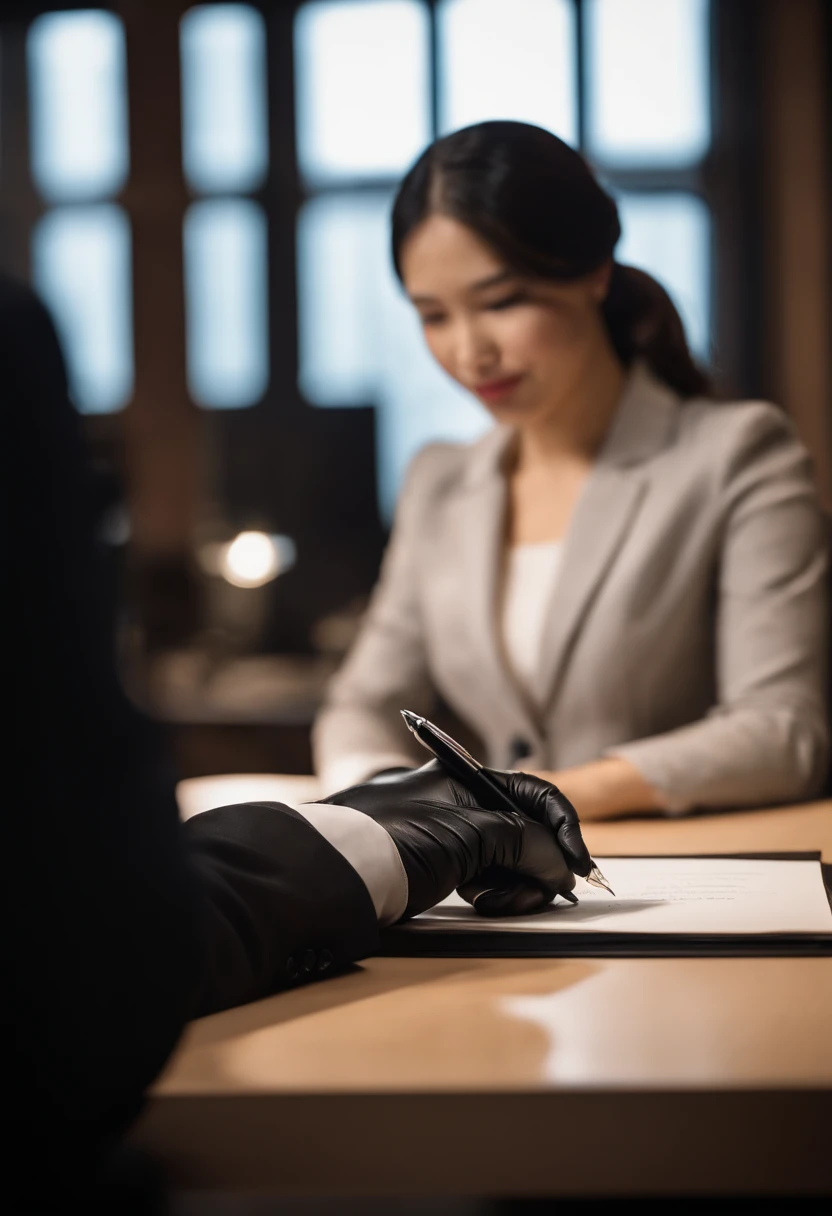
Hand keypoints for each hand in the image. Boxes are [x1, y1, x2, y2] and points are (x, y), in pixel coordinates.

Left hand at [319, 762, 590, 918]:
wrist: (331, 875)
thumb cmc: (393, 841)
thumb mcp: (468, 835)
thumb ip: (523, 843)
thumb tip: (561, 866)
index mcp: (465, 777)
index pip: (534, 793)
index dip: (563, 828)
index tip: (578, 868)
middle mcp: (459, 800)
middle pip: (524, 830)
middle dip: (537, 865)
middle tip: (536, 895)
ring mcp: (449, 834)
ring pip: (508, 859)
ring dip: (513, 884)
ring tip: (490, 902)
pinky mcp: (439, 866)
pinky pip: (485, 877)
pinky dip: (492, 892)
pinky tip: (476, 903)